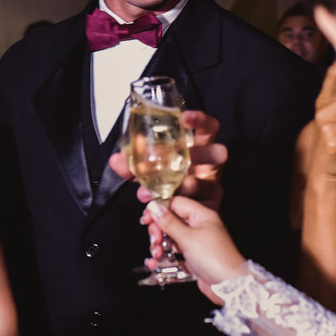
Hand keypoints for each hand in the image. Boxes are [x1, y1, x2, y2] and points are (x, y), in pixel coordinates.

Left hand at [109, 110, 227, 210]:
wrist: (170, 210)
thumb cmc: (164, 180)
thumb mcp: (147, 169)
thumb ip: (132, 165)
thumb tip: (116, 161)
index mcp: (198, 147)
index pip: (208, 127)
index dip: (200, 120)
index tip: (184, 118)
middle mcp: (209, 165)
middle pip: (218, 153)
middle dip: (201, 156)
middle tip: (183, 162)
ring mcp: (212, 186)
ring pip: (208, 185)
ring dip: (185, 189)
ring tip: (161, 195)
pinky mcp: (210, 207)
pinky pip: (198, 211)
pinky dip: (174, 216)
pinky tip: (156, 218)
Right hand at [145, 197, 247, 302]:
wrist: (228, 284)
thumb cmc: (214, 258)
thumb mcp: (187, 237)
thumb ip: (168, 222)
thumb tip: (154, 207)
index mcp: (202, 214)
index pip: (176, 203)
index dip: (160, 209)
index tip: (147, 218)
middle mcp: (200, 226)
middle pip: (172, 220)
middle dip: (158, 231)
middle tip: (154, 240)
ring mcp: (197, 241)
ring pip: (171, 237)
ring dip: (160, 245)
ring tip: (156, 255)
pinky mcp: (194, 256)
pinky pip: (175, 252)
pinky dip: (165, 257)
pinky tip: (155, 263)